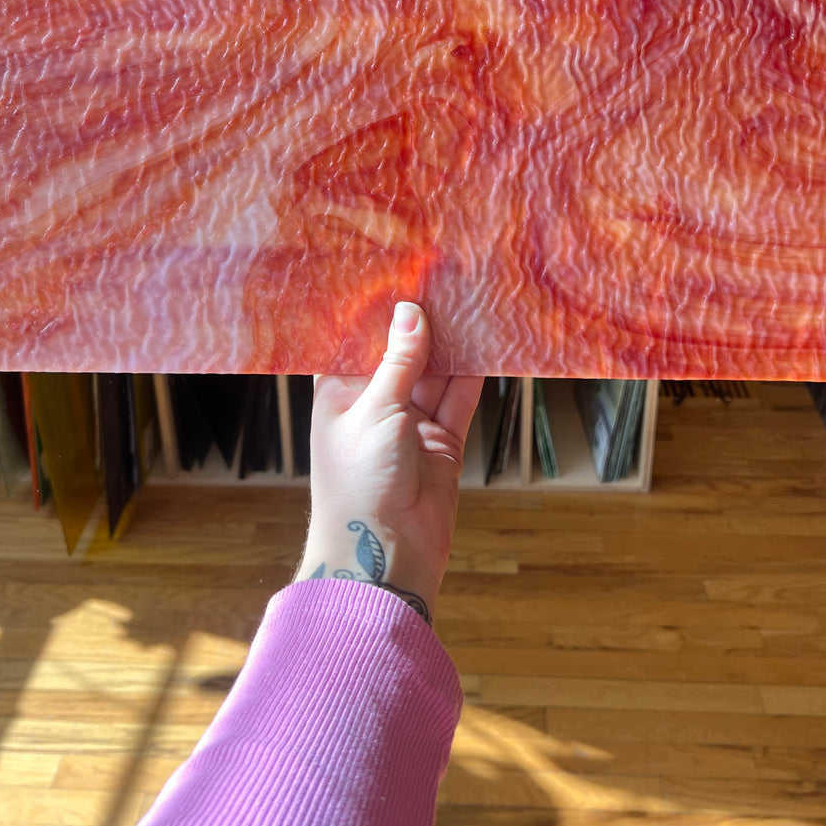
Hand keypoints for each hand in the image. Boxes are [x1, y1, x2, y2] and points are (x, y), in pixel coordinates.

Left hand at [295, 302, 482, 623]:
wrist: (383, 556)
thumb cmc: (358, 483)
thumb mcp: (375, 412)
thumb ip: (399, 362)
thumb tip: (410, 310)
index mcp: (339, 392)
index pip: (355, 339)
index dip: (374, 308)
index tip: (395, 269)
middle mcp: (374, 402)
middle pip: (400, 350)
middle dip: (420, 319)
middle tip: (442, 275)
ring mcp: (410, 421)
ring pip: (434, 370)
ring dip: (451, 341)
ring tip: (470, 297)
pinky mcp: (442, 440)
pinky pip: (460, 397)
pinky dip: (474, 372)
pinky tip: (487, 340)